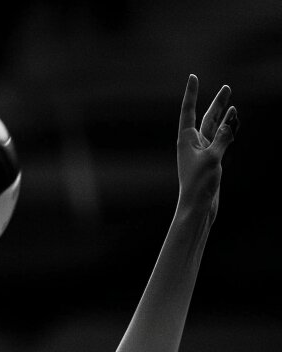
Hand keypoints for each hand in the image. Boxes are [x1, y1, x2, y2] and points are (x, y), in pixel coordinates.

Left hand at [177, 74, 237, 222]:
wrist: (198, 207)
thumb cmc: (199, 184)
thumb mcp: (212, 158)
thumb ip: (222, 138)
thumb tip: (230, 122)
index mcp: (186, 141)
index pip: (188, 111)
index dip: (191, 93)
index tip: (193, 76)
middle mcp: (192, 144)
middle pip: (206, 118)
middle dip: (217, 103)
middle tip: (227, 88)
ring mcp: (202, 153)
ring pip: (215, 129)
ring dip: (224, 116)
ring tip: (231, 103)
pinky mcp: (211, 161)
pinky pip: (221, 140)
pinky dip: (228, 130)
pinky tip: (234, 122)